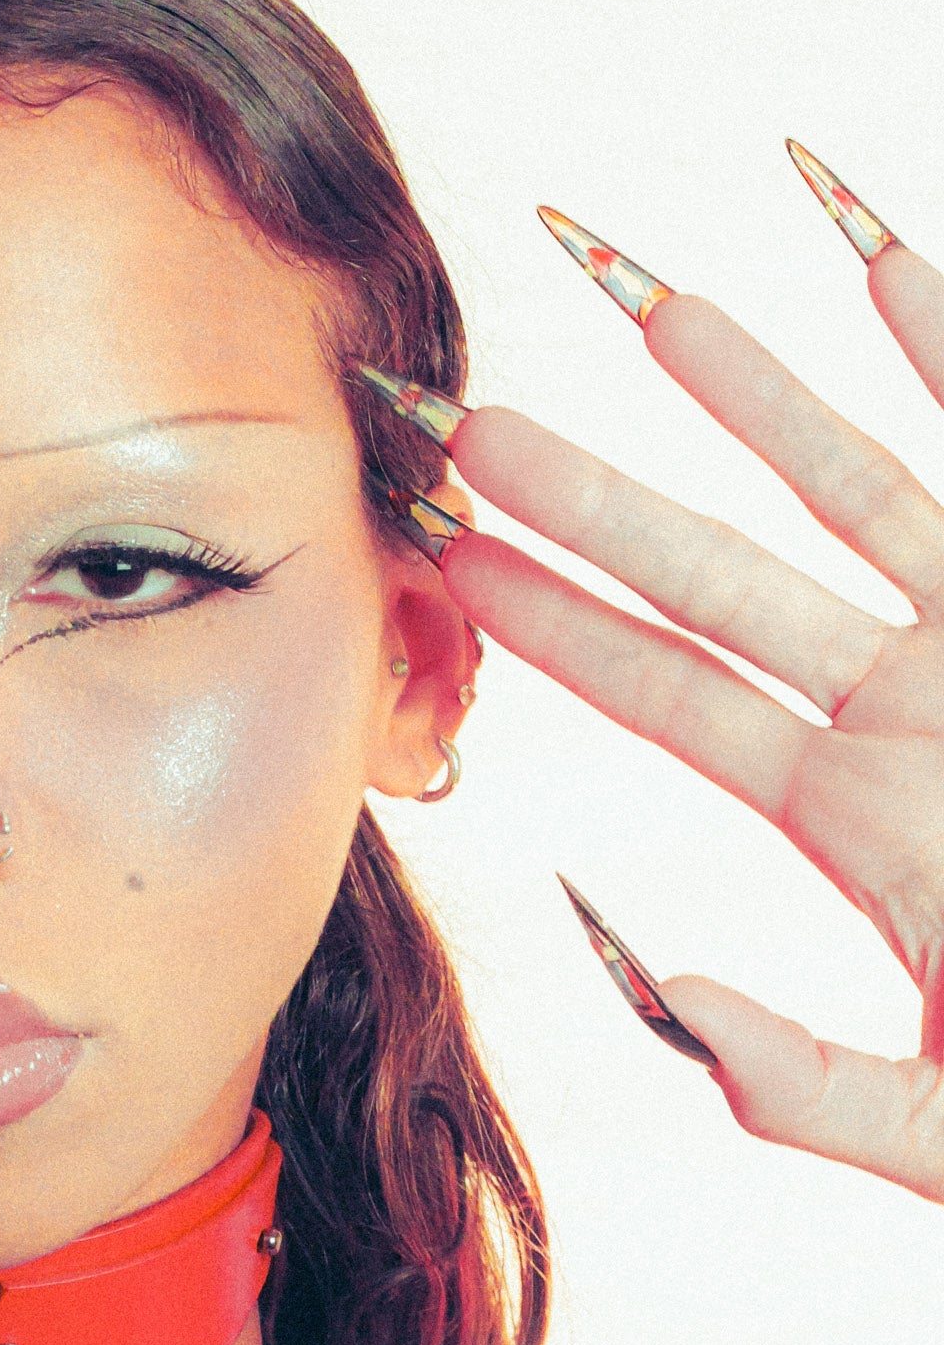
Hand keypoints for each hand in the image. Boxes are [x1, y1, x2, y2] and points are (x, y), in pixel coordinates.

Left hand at [405, 182, 943, 1201]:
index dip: (553, 626)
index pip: (664, 692)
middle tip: (471, 429)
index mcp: (851, 812)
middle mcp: (904, 707)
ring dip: (752, 396)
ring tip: (645, 310)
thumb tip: (665, 994)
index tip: (447, 567)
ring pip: (851, 487)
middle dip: (593, 499)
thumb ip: (807, 1084)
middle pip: (715, 579)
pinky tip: (880, 260)